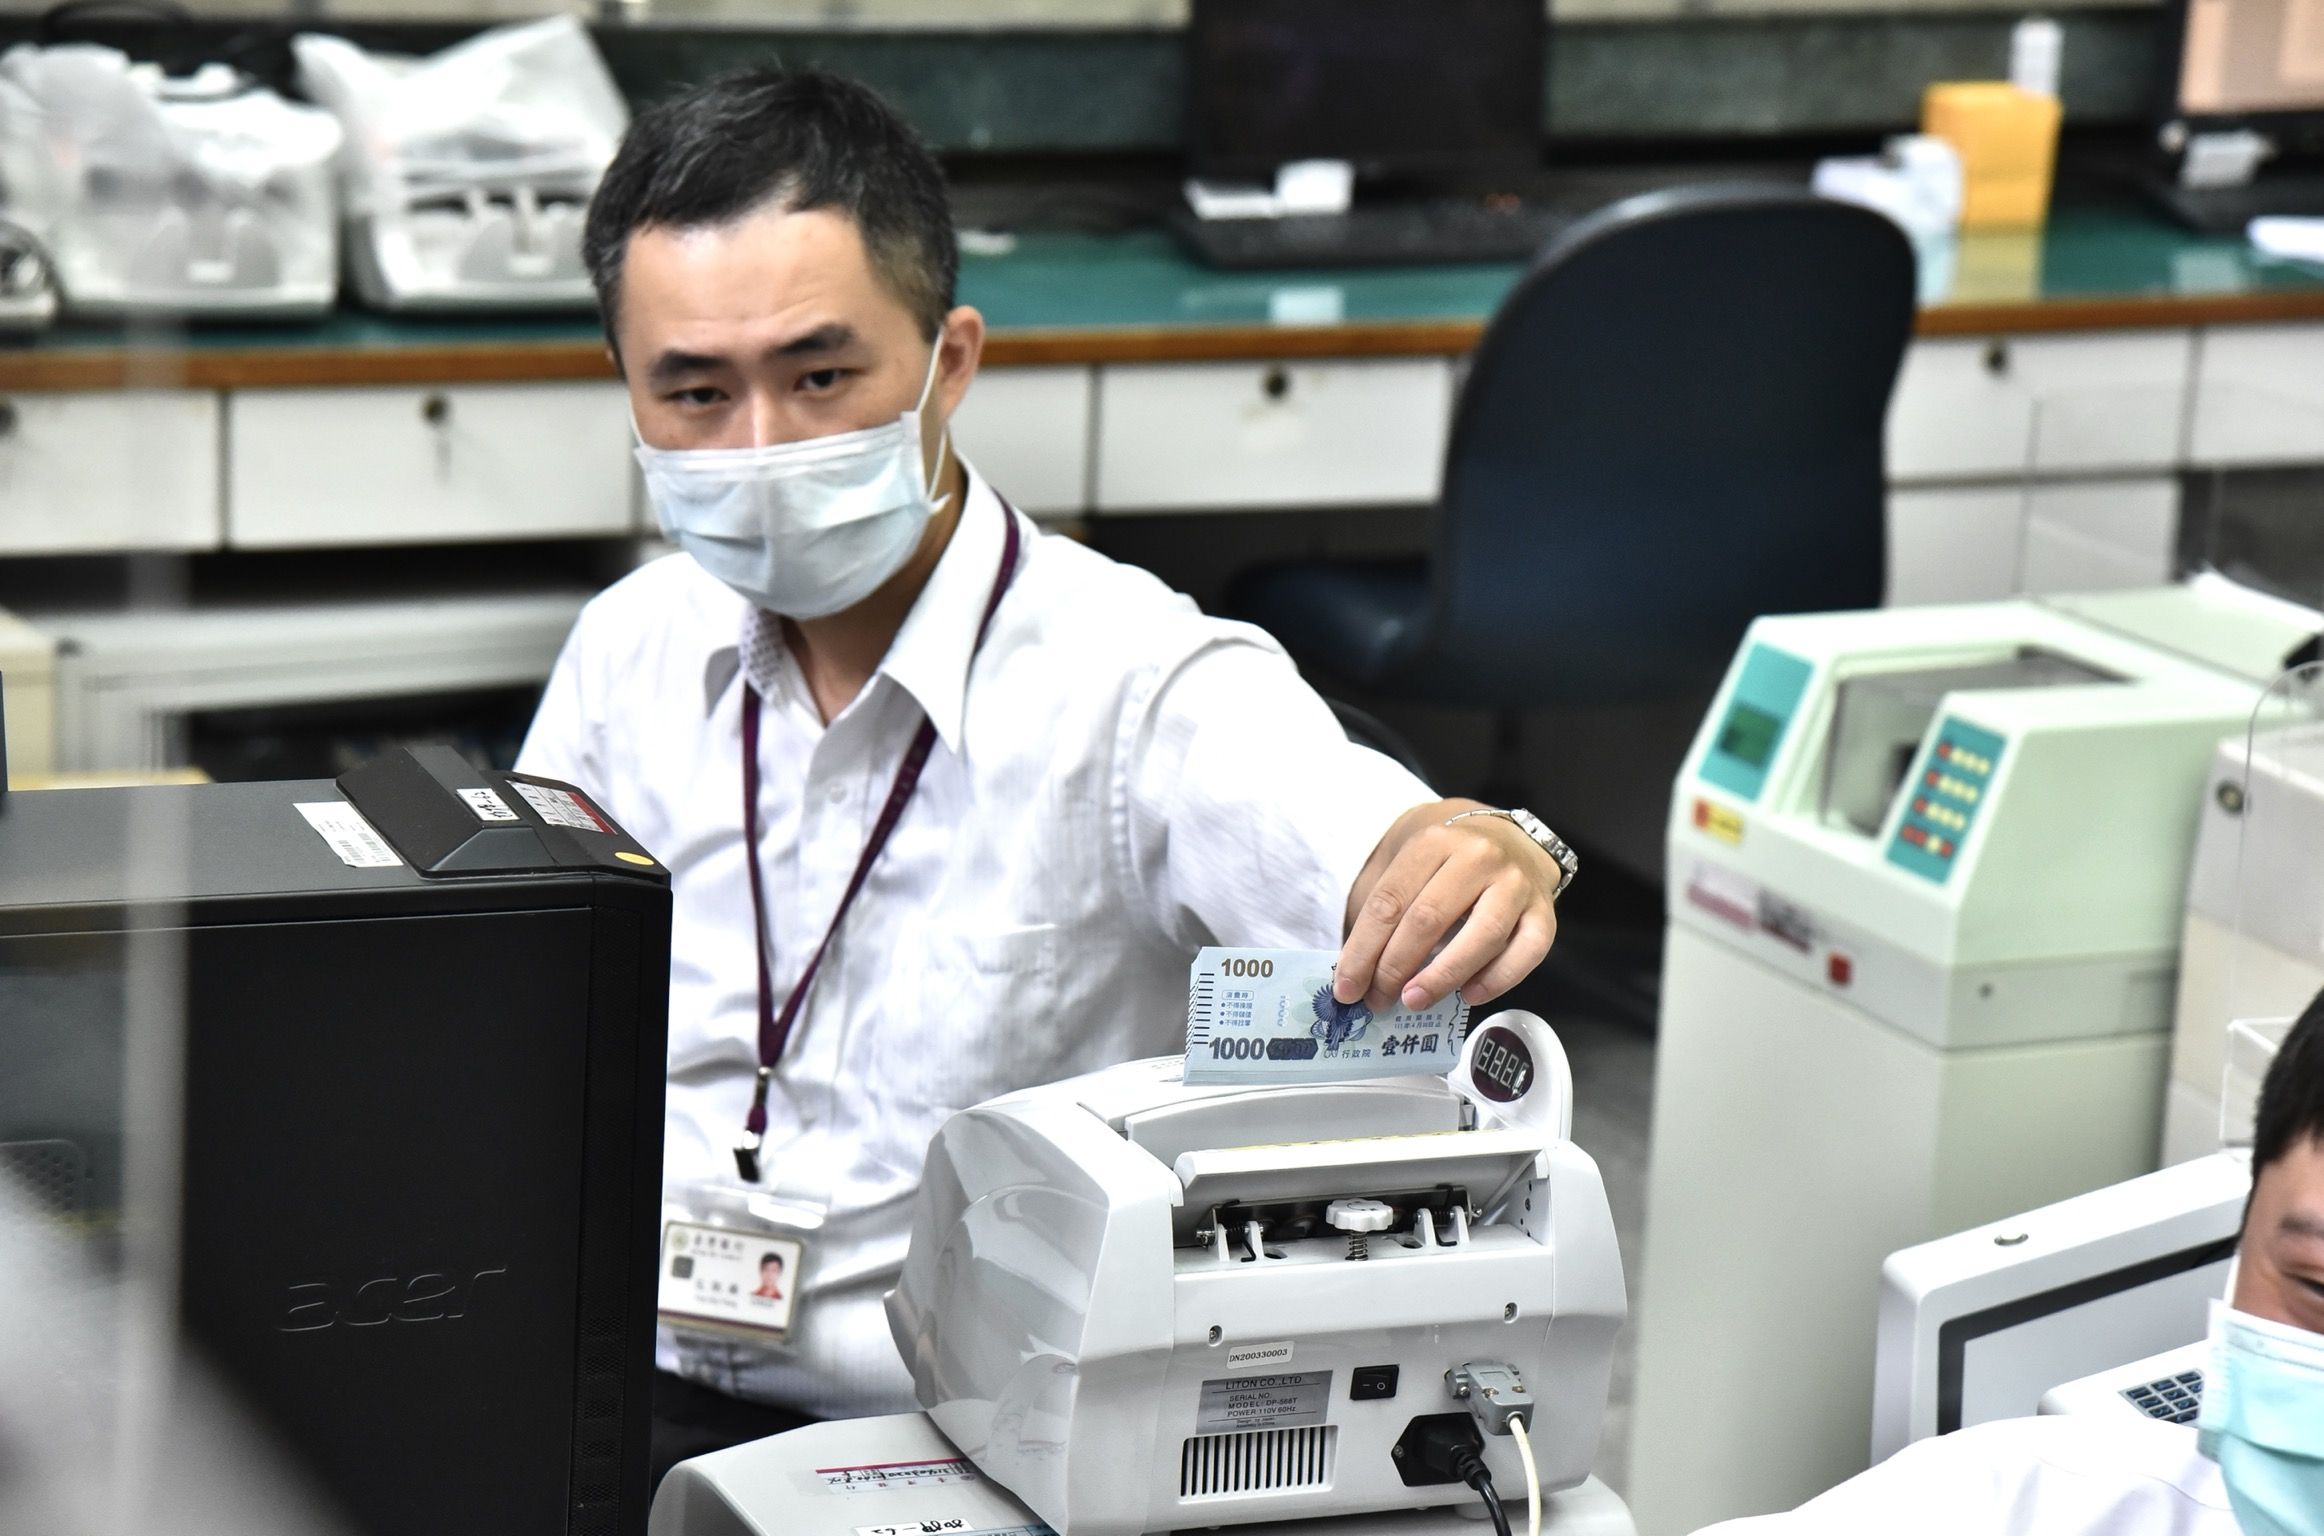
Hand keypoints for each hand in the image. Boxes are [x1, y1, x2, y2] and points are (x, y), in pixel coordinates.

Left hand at [1335, 801, 1561, 1012]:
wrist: (1511, 840)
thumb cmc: (1449, 863)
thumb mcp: (1411, 866)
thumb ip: (1386, 913)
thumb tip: (1356, 977)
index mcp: (1434, 841)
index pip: (1389, 902)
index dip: (1363, 950)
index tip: (1346, 987)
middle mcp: (1479, 857)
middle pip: (1428, 918)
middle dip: (1394, 967)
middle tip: (1377, 999)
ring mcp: (1516, 884)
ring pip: (1480, 937)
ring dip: (1441, 977)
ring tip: (1413, 1001)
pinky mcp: (1545, 913)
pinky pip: (1526, 953)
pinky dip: (1496, 980)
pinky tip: (1468, 995)